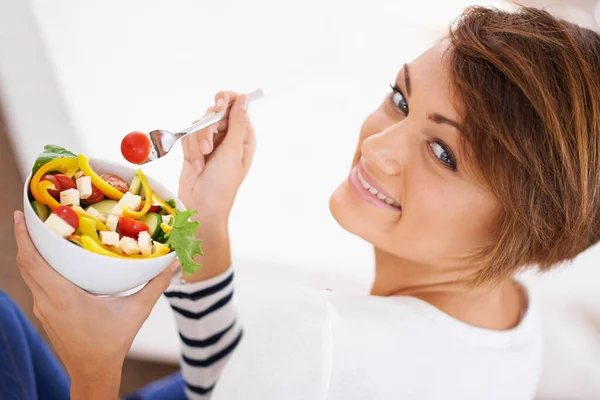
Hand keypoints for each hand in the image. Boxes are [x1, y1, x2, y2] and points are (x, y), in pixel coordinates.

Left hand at [13, 211, 176, 399]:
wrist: (93, 372)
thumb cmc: (112, 343)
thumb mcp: (136, 311)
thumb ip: (155, 285)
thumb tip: (173, 264)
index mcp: (62, 297)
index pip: (33, 262)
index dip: (23, 237)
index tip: (20, 216)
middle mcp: (46, 301)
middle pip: (24, 263)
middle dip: (22, 237)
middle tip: (27, 213)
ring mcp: (43, 308)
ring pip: (28, 274)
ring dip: (28, 251)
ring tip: (37, 231)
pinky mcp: (45, 313)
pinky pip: (35, 283)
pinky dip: (36, 266)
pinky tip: (49, 258)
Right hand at [179, 91, 255, 280]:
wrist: (201, 206)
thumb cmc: (222, 184)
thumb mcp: (233, 151)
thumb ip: (236, 122)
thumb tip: (244, 98)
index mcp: (243, 137)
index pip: (236, 106)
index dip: (227, 100)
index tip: (219, 102)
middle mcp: (228, 137)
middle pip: (214, 113)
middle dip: (208, 130)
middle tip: (209, 147)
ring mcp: (210, 143)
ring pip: (198, 125)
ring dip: (197, 144)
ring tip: (202, 163)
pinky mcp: (194, 149)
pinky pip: (188, 136)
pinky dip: (189, 151)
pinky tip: (196, 166)